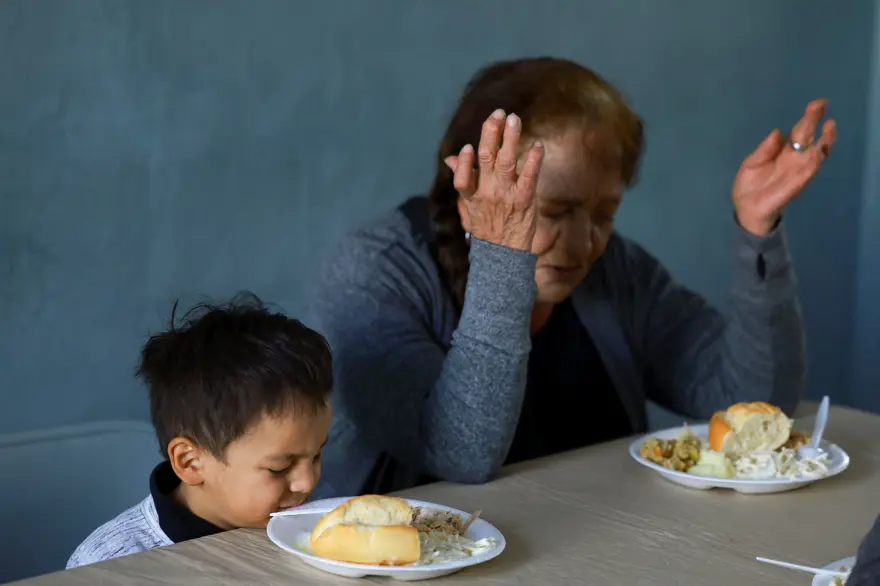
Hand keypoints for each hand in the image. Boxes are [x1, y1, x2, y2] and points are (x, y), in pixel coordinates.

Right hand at [443, 109, 544, 250]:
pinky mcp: (525, 199)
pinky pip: (529, 175)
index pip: (462, 178)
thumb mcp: (470, 205)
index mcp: (471, 196)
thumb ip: (463, 179)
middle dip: (491, 133)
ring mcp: (506, 195)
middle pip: (486, 158)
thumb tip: (452, 158)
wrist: (504, 255)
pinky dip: (532, 159)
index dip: (464, 161)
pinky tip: (537, 145)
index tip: (467, 147)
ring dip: (510, 138)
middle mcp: (487, 193)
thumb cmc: (487, 226)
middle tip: (498, 113)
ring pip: (505, 161)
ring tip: (514, 119)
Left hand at [732, 99, 836, 236]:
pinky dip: (813, 162)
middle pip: (809, 138)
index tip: (818, 103)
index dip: (809, 117)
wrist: (745, 210)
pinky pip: (807, 173)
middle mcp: (794, 160)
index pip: (799, 132)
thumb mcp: (751, 163)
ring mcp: (797, 172)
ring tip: (828, 127)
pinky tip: (817, 152)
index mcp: (783, 152)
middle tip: (821, 105)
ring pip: (817, 154)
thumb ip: (764, 149)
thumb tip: (777, 131)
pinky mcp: (795, 185)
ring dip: (824, 141)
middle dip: (815, 122)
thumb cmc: (749, 186)